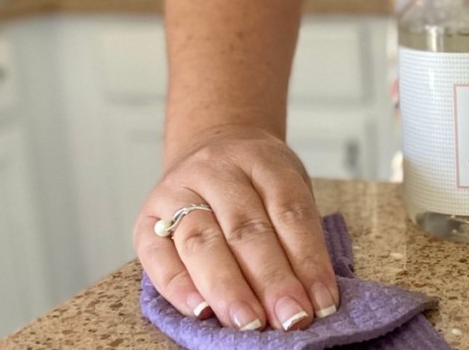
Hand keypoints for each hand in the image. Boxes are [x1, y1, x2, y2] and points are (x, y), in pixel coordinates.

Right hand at [134, 125, 337, 330]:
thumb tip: (314, 296)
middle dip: (272, 281)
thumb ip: (297, 234)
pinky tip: (200, 312)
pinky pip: (158, 256)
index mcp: (262, 160)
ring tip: (249, 322)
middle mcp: (217, 171)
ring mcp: (177, 192)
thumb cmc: (256, 180)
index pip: (290, 211)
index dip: (308, 260)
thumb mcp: (287, 187)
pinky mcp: (147, 220)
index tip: (322, 303)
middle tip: (290, 318)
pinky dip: (179, 287)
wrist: (209, 145)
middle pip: (246, 229)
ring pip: (203, 242)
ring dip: (229, 289)